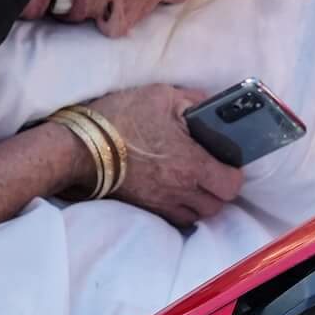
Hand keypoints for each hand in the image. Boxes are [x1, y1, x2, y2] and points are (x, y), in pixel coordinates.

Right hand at [87, 85, 246, 226]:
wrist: (80, 148)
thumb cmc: (121, 120)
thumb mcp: (161, 96)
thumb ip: (194, 101)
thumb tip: (210, 106)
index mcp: (191, 164)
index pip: (231, 184)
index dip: (234, 174)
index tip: (228, 163)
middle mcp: (180, 189)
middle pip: (217, 205)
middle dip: (219, 191)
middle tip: (212, 172)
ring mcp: (161, 203)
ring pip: (196, 215)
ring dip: (200, 202)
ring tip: (193, 183)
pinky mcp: (145, 208)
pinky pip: (174, 218)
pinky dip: (180, 208)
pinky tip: (174, 192)